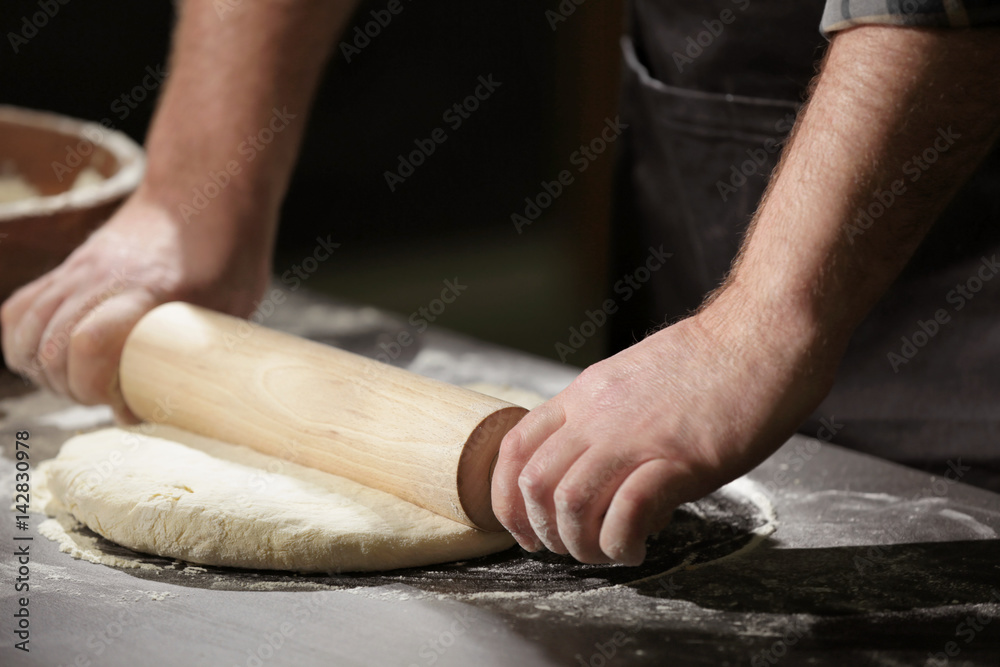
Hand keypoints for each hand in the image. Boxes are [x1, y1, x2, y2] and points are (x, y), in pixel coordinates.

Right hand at [1, 190, 272, 420]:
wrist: (202, 192)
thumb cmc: (228, 253)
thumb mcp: (233, 307)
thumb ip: (200, 353)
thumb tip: (158, 413)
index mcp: (151, 289)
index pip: (90, 342)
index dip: (93, 385)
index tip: (121, 403)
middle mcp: (102, 278)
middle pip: (48, 348)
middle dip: (70, 388)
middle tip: (107, 398)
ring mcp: (78, 270)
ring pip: (24, 332)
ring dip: (44, 370)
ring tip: (81, 382)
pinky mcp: (66, 268)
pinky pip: (19, 310)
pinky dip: (24, 342)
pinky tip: (53, 358)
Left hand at [491, 293, 837, 564]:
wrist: (763, 332)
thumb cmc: (712, 359)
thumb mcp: (636, 381)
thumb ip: (608, 421)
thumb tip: (603, 474)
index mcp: (585, 395)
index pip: (515, 447)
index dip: (508, 499)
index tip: (526, 529)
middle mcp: (598, 415)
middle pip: (535, 483)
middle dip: (544, 532)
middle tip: (573, 548)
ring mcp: (636, 436)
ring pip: (570, 502)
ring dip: (581, 544)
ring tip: (608, 552)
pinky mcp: (679, 458)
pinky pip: (626, 511)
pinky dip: (622, 543)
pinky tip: (639, 547)